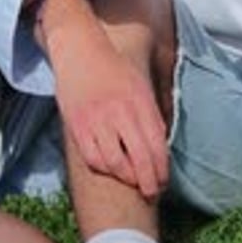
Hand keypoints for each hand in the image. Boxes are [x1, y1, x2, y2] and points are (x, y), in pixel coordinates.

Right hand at [41, 0, 167, 198]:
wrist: (80, 49)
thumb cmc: (113, 68)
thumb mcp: (140, 85)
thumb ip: (151, 113)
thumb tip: (161, 144)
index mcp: (140, 102)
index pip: (157, 145)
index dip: (162, 169)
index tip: (164, 180)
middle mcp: (120, 112)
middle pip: (140, 159)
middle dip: (149, 182)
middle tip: (152, 192)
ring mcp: (97, 120)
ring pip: (116, 164)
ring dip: (127, 179)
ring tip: (132, 183)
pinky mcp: (77, 125)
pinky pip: (92, 158)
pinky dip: (104, 169)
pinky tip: (110, 170)